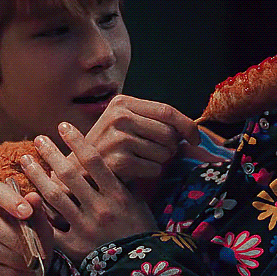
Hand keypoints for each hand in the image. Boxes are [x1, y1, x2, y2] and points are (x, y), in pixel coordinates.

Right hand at [0, 181, 45, 275]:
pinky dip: (8, 272)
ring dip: (13, 257)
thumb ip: (37, 215)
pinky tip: (21, 273)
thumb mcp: (39, 232)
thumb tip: (34, 196)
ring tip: (31, 264)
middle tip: (36, 251)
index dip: (11, 200)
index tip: (27, 213)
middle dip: (16, 238)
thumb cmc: (28, 249)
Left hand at [22, 122, 157, 261]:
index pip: (94, 161)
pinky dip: (36, 212)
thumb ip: (123, 184)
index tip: (63, 126)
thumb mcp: (139, 205)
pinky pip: (49, 227)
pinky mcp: (73, 247)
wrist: (139, 273)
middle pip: (69, 174)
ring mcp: (85, 228)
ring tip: (26, 161)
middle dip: (51, 154)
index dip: (77, 141)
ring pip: (54, 197)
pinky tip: (26, 197)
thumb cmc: (140, 234)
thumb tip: (114, 159)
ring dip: (37, 176)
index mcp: (118, 196)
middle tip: (37, 139)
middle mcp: (100, 209)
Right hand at [83, 95, 200, 182]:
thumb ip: (154, 121)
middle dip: (171, 147)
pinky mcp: (118, 161)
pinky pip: (154, 168)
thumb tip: (192, 132)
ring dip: (160, 161)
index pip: (167, 111)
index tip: (196, 139)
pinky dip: (150, 172)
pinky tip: (134, 170)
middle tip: (158, 152)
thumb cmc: (110, 147)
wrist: (79, 170)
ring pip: (164, 152)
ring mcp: (117, 138)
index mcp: (122, 103)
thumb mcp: (126, 124)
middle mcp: (118, 117)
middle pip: (169, 133)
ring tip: (141, 159)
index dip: (187, 126)